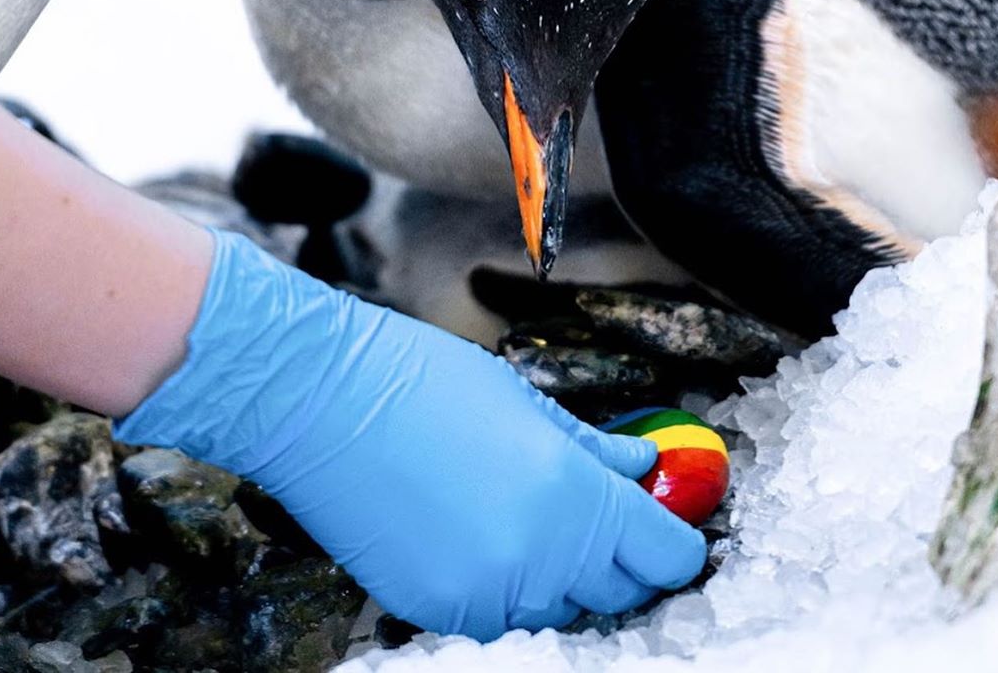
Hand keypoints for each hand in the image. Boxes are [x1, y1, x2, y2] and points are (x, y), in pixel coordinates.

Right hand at [114, 230, 705, 640]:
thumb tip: (640, 470)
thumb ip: (591, 448)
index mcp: (573, 495)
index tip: (665, 533)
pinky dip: (502, 589)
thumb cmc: (423, 381)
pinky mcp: (436, 611)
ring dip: (558, 577)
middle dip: (618, 561)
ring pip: (557, 609)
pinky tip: (476, 536)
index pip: (664, 556)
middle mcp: (540, 558)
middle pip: (617, 593)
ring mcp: (486, 594)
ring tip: (523, 519)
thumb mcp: (524, 401)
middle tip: (596, 522)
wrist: (324, 401)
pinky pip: (497, 617)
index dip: (673, 544)